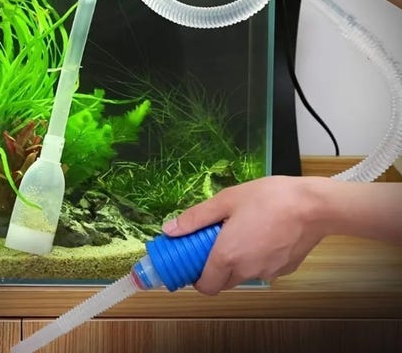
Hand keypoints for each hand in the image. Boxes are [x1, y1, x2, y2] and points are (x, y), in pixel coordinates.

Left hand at [162, 176, 328, 294]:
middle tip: (218, 240)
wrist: (314, 205)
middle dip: (216, 266)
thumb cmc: (269, 198)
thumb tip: (170, 229)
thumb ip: (196, 217)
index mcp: (227, 256)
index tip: (195, 261)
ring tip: (244, 230)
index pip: (205, 286)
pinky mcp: (286, 270)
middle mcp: (247, 270)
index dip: (197, 277)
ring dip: (239, 260)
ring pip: (245, 274)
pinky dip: (259, 257)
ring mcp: (268, 273)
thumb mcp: (227, 200)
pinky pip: (264, 268)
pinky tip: (265, 233)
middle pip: (224, 281)